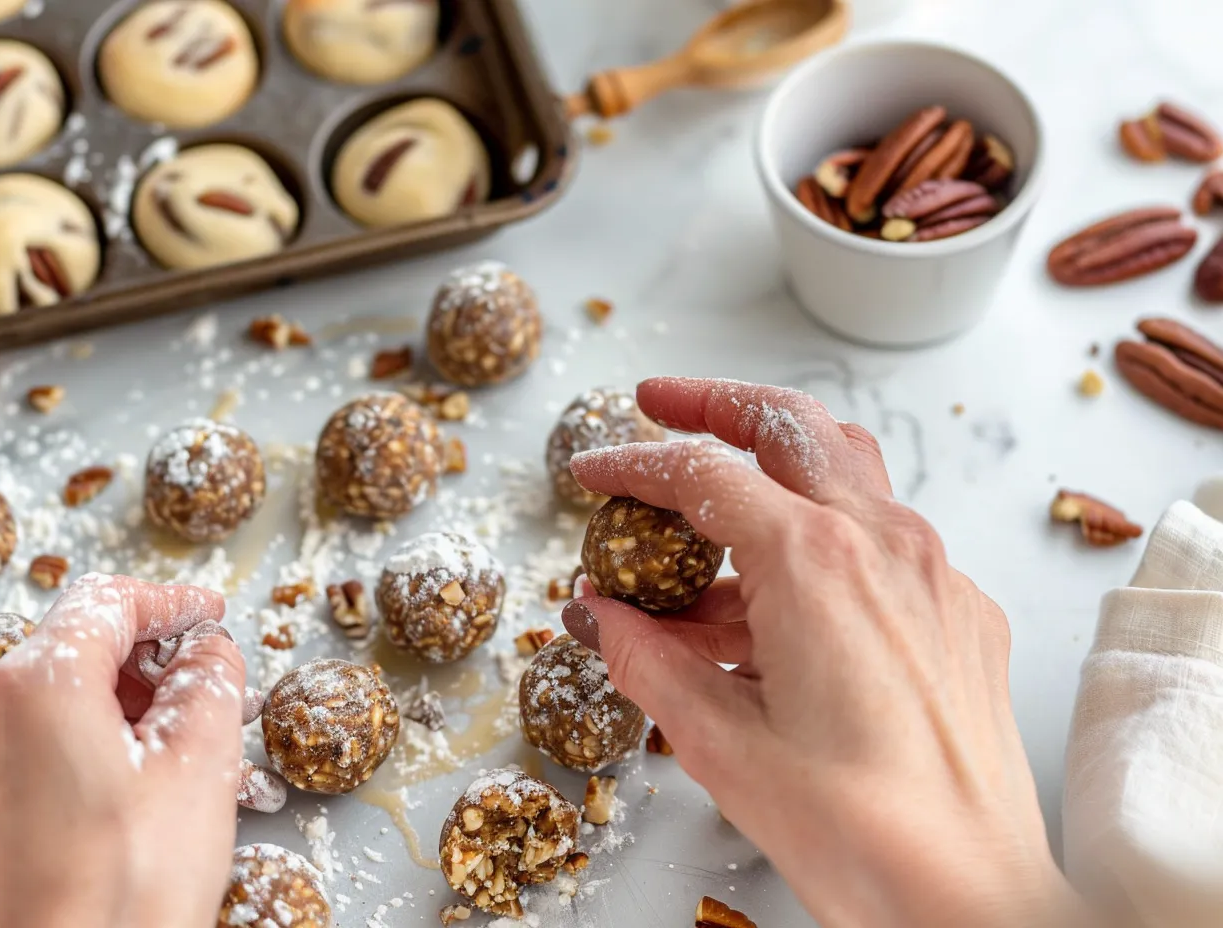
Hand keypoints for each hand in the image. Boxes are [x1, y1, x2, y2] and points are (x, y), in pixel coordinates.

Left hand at [0, 574, 245, 927]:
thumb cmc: (119, 895)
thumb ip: (211, 682)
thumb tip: (209, 651)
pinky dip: (98, 747)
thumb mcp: (200, 766)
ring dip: (131, 711)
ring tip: (188, 753)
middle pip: (84, 649)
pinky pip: (43, 747)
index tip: (212, 615)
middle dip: (156, 665)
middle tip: (214, 694)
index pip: (111, 601)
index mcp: (38, 685)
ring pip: (64, 703)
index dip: (174, 603)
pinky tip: (144, 788)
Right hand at [562, 378, 1082, 927]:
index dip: (635, 464)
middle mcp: (885, 542)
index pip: (704, 474)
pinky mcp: (959, 608)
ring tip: (710, 513)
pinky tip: (777, 600)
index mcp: (815, 561)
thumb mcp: (718, 742)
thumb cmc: (860, 831)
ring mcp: (933, 570)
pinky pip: (880, 538)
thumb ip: (646, 659)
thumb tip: (599, 615)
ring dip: (772, 464)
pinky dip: (818, 535)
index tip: (594, 472)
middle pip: (789, 424)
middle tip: (659, 404)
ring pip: (845, 467)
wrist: (971, 897)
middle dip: (715, 402)